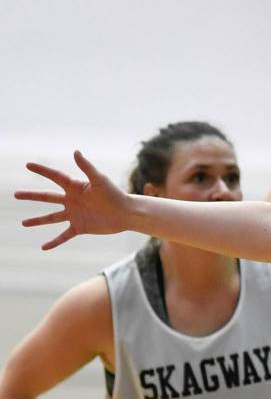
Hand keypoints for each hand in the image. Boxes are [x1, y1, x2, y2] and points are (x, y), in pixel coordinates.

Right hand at [16, 151, 130, 249]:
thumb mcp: (100, 180)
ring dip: (37, 220)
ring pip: (51, 218)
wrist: (127, 213)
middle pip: (47, 197)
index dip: (42, 171)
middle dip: (31, 196)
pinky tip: (43, 247)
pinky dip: (54, 241)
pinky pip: (64, 235)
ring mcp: (75, 214)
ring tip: (23, 223)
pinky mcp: (80, 227)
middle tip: (15, 194)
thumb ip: (86, 167)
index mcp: (75, 187)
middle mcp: (72, 200)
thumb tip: (75, 151)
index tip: (27, 165)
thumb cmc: (115, 194)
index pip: (55, 177)